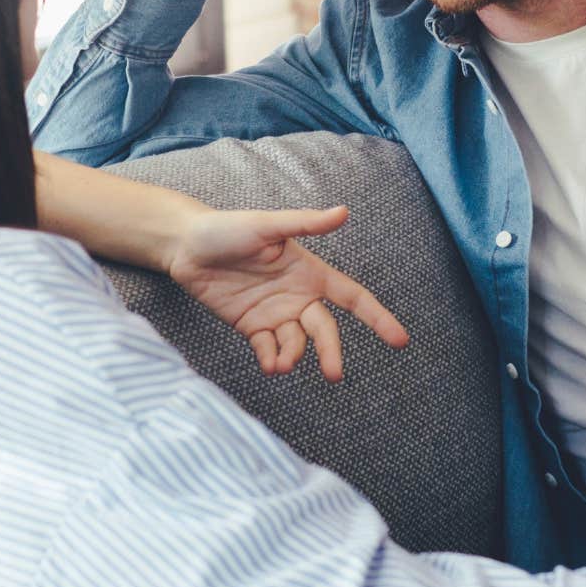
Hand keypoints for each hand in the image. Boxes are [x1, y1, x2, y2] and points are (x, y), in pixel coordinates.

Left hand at [165, 204, 408, 380]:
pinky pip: (269, 350)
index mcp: (309, 272)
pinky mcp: (251, 327)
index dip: (377, 317)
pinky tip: (268, 364)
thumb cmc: (227, 228)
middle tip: (333, 375)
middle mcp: (297, 295)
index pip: (352, 297)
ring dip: (293, 357)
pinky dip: (272, 361)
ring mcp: (274, 313)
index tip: (401, 341)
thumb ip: (305, 223)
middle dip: (331, 352)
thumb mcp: (267, 225)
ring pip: (296, 345)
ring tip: (280, 363)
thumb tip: (344, 212)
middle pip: (325, 330)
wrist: (185, 247)